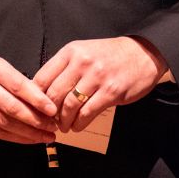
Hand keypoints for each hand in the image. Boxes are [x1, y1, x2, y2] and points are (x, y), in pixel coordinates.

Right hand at [0, 55, 58, 143]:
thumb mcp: (2, 68)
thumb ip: (21, 83)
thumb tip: (46, 103)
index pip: (18, 86)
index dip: (37, 100)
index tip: (52, 110)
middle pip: (11, 108)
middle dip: (35, 120)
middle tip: (52, 127)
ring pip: (5, 124)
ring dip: (29, 133)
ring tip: (46, 136)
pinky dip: (16, 138)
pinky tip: (30, 139)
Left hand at [34, 37, 167, 132]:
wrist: (142, 54)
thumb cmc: (110, 56)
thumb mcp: (84, 52)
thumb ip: (64, 68)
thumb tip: (41, 91)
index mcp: (71, 51)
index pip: (42, 77)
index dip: (35, 98)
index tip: (36, 108)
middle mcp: (82, 62)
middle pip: (53, 94)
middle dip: (48, 113)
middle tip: (50, 121)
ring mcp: (97, 77)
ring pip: (69, 106)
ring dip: (63, 121)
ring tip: (64, 126)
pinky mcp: (111, 92)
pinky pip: (87, 113)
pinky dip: (79, 124)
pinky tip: (78, 126)